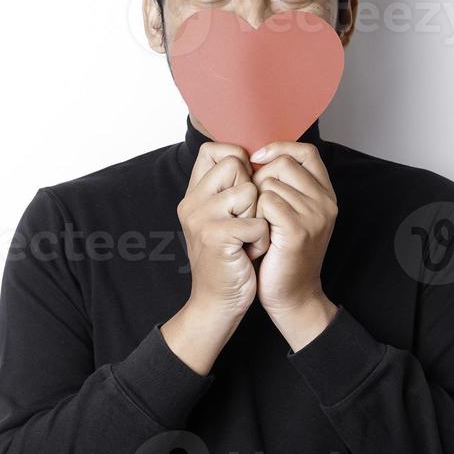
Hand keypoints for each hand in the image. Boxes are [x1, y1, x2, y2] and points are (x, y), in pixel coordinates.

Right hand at [162, 142, 268, 373]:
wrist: (217, 303)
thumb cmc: (230, 259)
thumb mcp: (223, 219)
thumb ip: (229, 188)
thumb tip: (255, 156)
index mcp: (193, 194)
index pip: (213, 150)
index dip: (237, 160)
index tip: (245, 188)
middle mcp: (192, 202)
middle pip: (236, 165)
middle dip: (252, 194)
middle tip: (244, 223)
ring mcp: (201, 218)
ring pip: (250, 192)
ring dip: (259, 219)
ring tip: (247, 240)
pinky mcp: (216, 236)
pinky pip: (258, 222)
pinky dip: (262, 241)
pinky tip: (249, 254)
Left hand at [251, 141, 338, 349]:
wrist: (292, 296)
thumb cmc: (283, 255)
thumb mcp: (292, 215)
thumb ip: (286, 186)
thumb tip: (258, 155)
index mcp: (325, 194)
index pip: (305, 151)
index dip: (279, 149)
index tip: (257, 161)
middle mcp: (325, 201)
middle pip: (283, 164)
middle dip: (259, 179)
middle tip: (254, 205)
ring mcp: (314, 215)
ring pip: (270, 183)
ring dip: (254, 200)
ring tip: (258, 223)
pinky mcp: (297, 229)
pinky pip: (265, 201)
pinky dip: (254, 214)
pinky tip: (257, 232)